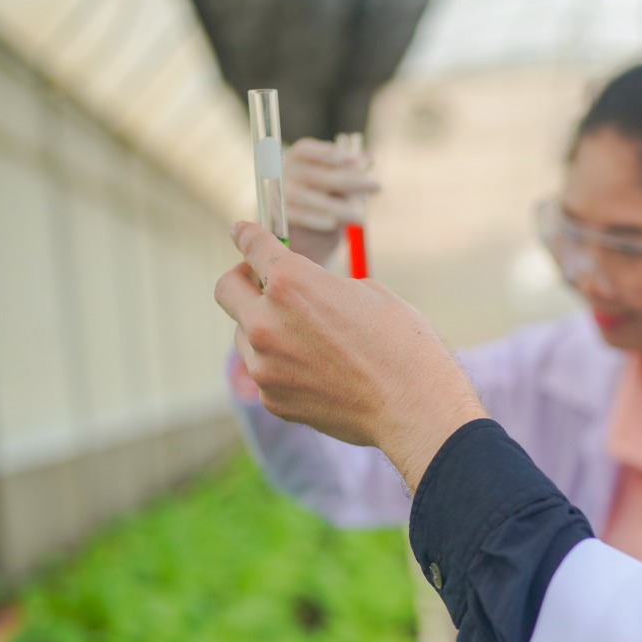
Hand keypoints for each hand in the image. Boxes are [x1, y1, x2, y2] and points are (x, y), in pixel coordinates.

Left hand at [215, 222, 485, 487]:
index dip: (247, 235)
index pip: (251, 245)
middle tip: (263, 284)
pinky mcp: (271, 398)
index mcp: (292, 282)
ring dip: (264, 327)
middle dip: (243, 279)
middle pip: (226, 289)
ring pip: (244, 334)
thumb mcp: (367, 293)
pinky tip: (318, 370)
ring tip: (307, 339)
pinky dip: (281, 364)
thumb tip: (303, 291)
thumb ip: (321, 286)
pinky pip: (264, 370)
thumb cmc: (403, 345)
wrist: (414, 408)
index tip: (242, 233)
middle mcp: (267, 321)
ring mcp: (264, 364)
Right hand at [284, 137, 378, 267]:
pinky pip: (297, 217)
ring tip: (360, 218)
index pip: (305, 149)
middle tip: (377, 186)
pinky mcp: (278, 218)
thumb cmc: (324, 205)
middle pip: (314, 173)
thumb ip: (350, 172)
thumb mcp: (339, 187)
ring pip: (307, 197)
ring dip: (336, 207)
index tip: (351, 160)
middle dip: (348, 180)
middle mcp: (284, 174)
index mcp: (297, 160)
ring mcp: (279, 196)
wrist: (304, 240)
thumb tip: (370, 158)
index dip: (326, 153)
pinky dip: (316, 220)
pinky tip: (334, 225)